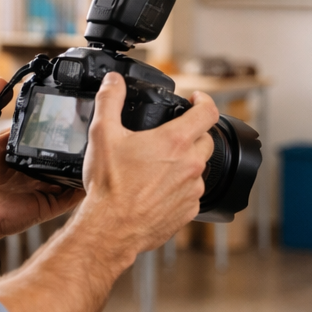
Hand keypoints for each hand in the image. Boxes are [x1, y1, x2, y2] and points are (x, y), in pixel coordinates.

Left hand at [0, 78, 82, 238]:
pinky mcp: (48, 204)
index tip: (72, 108)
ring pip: (71, 173)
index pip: (45, 133)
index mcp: (20, 150)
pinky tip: (94, 175)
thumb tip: (1, 81)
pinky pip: (71, 196)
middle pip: (62, 152)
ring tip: (99, 149)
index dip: (58, 122)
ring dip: (84, 163)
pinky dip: (84, 187)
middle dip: (76, 142)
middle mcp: (35, 167)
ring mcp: (44, 186)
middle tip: (91, 128)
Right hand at [71, 71, 217, 257]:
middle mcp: (190, 165)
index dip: (204, 99)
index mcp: (175, 141)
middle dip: (193, 133)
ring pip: (198, 168)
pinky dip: (180, 188)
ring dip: (185, 163)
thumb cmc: (110, 186)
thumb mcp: (103, 134)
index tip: (196, 99)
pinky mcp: (188, 212)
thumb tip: (114, 81)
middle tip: (171, 135)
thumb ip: (110, 101)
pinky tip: (158, 189)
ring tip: (159, 166)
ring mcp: (192, 190)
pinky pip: (191, 193)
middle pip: (206, 139)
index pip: (208, 112)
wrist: (111, 229)